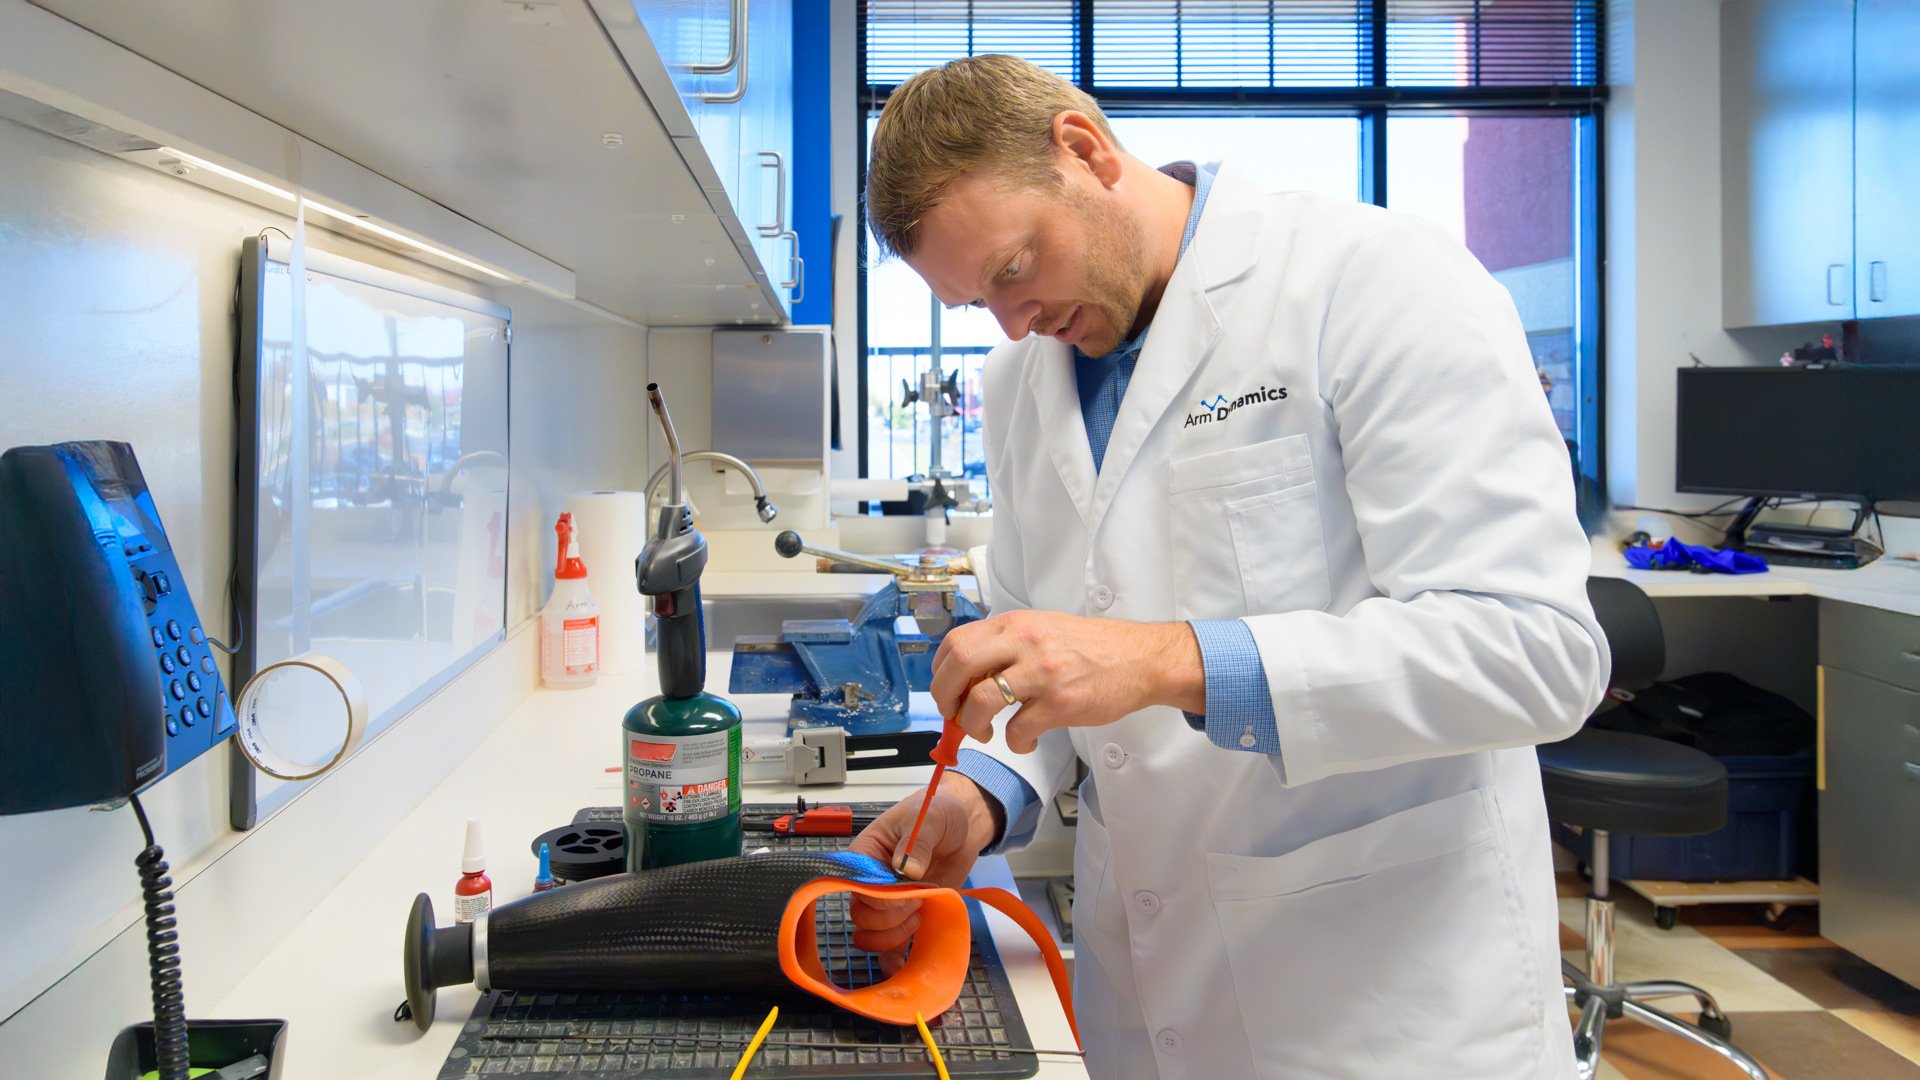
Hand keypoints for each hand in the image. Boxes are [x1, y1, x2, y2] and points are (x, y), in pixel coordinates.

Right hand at [848, 772, 999, 972]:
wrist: (961, 826)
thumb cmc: (937, 813)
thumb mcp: (930, 818)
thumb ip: (918, 841)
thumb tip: (907, 868)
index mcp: (866, 854)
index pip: (857, 886)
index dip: (881, 896)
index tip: (908, 889)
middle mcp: (870, 881)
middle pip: (862, 915)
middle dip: (892, 915)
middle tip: (919, 899)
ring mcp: (887, 902)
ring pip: (871, 934)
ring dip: (895, 934)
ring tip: (920, 914)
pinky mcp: (904, 916)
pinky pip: (889, 946)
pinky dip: (893, 958)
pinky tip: (901, 965)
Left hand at [930, 610, 1204, 752]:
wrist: (1140, 659)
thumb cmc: (1091, 648)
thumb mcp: (1042, 629)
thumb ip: (1006, 645)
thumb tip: (968, 676)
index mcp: (1015, 624)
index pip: (955, 642)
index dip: (940, 673)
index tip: (946, 691)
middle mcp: (1024, 642)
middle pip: (958, 666)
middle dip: (944, 699)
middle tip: (953, 716)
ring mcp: (1041, 672)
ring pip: (980, 700)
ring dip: (972, 725)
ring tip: (984, 732)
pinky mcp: (1060, 702)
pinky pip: (1018, 730)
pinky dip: (1014, 743)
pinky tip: (1025, 741)